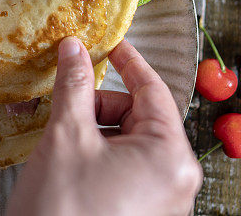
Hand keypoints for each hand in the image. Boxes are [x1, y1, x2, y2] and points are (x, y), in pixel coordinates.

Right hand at [7, 38, 202, 215]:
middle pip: (141, 117)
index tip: (111, 42)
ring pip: (132, 143)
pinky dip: (102, 157)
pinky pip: (130, 169)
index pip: (153, 89)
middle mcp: (178, 179)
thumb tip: (74, 49)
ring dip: (98, 133)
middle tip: (68, 111)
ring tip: (66, 150)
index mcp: (171, 156)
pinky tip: (74, 166)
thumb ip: (74, 86)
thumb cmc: (61, 212)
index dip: (128, 61)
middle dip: (101, 108)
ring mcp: (164, 201)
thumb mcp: (66, 137)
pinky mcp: (147, 215)